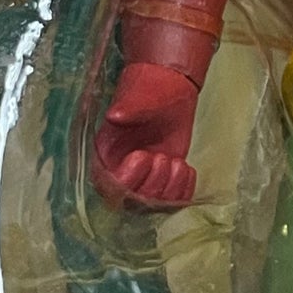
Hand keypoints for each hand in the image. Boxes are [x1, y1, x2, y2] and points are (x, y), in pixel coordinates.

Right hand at [93, 62, 200, 206]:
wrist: (167, 88)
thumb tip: (114, 115)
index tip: (143, 155)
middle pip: (133, 202)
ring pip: (155, 204)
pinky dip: (184, 189)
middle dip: (153, 184)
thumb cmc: (146, 90)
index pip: (109, 185)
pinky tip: (186, 168)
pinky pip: (174, 199)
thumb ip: (126, 110)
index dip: (127, 179)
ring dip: (170, 188)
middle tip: (164, 157)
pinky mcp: (166, 179)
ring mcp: (145, 178)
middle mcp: (121, 172)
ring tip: (177, 162)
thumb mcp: (136, 98)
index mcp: (105, 154)